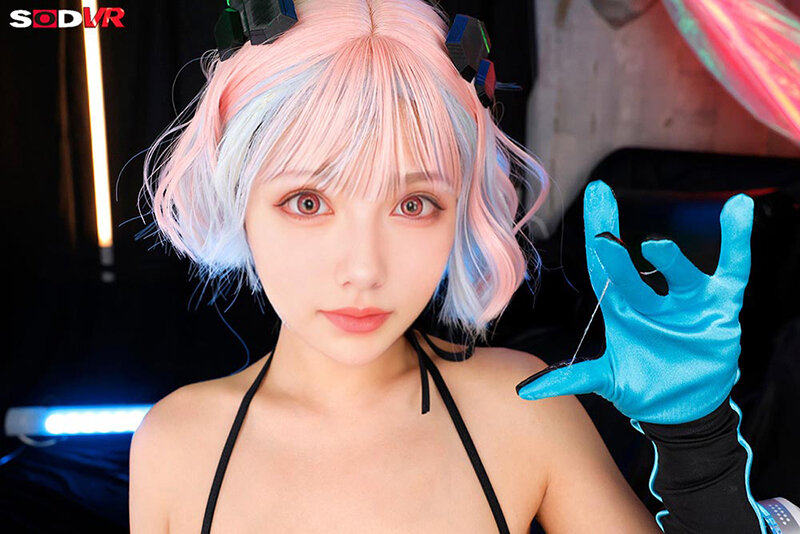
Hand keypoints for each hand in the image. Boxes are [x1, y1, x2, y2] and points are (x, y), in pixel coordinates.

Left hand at [516, 180, 753, 423]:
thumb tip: (526, 391)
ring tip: (656, 247)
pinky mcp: (721, 307)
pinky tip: (738, 208)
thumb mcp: (608, 381)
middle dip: (616, 248)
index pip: (603, 268)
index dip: (596, 232)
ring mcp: (687, 300)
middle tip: (601, 223)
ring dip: (671, 261)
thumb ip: (574, 378)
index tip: (592, 196)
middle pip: (631, 269)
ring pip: (680, 274)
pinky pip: (733, 270)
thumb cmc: (643, 385)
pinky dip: (738, 241)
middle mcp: (652, 298)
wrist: (684, 408)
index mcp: (622, 309)